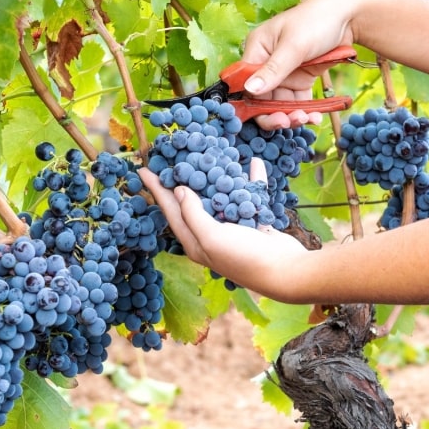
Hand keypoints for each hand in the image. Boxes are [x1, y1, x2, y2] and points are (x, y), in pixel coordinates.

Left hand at [137, 159, 308, 299]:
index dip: (156, 190)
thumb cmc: (245, 257)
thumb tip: (179, 190)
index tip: (142, 169)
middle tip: (171, 158)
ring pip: (220, 198)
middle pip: (191, 203)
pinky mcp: (255, 224)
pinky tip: (253, 164)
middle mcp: (211, 236)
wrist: (286, 272)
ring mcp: (234, 229)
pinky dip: (251, 181)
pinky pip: (249, 197)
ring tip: (207, 156)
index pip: (170, 211)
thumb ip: (192, 214)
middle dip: (181, 180)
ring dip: (215, 178)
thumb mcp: (211, 236)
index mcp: (195, 242)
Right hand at [241, 0, 357, 129]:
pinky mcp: (300, 78)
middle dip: (275, 113)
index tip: (270, 117)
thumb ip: (273, 69)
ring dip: (292, 115)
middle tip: (289, 123)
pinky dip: (305, 111)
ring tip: (308, 119)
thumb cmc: (317, 20)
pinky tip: (315, 117)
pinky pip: (298, 101)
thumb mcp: (294, 45)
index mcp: (257, 50)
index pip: (247, 83)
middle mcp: (267, 63)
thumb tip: (249, 89)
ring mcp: (284, 73)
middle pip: (263, 98)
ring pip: (281, 103)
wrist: (348, 15)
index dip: (253, 104)